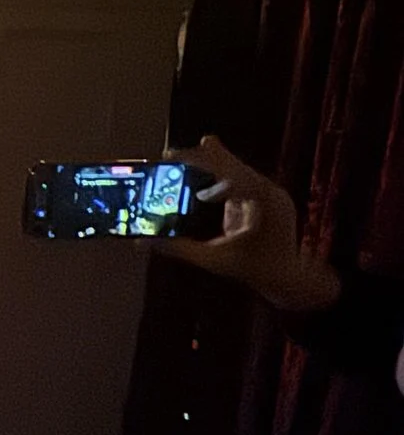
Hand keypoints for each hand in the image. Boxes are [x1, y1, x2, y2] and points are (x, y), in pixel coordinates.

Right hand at [154, 135, 339, 311]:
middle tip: (171, 154)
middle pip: (230, 164)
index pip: (225, 169)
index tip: (171, 155)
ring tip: (182, 170)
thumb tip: (145, 242)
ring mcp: (269, 195)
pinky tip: (202, 195)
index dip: (197, 159)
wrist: (290, 280)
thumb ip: (179, 248)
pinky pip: (241, 185)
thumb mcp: (214, 260)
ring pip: (235, 172)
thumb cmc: (256, 270)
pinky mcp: (267, 202)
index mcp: (260, 199)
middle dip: (200, 158)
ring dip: (209, 171)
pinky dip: (220, 185)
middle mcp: (268, 191)